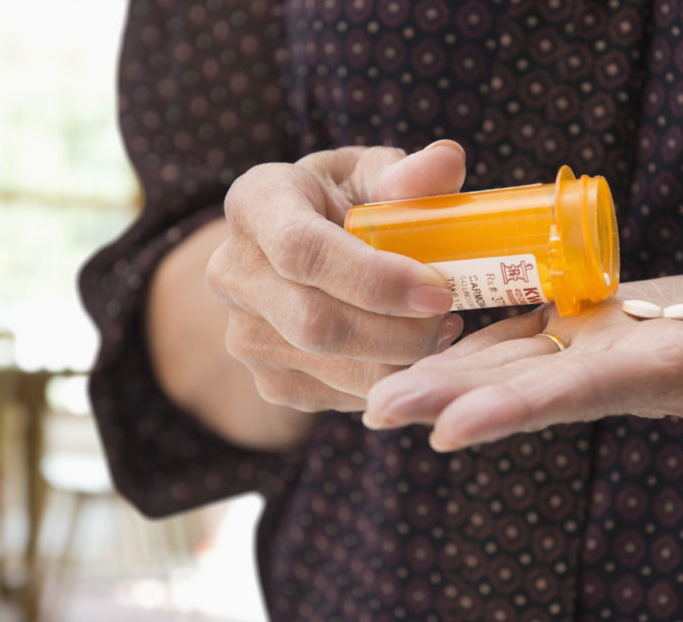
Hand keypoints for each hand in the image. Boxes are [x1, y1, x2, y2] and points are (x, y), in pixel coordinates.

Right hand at [206, 142, 466, 411]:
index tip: (437, 290)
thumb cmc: (346, 204)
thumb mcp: (373, 174)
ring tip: (439, 330)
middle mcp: (233, 272)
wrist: (296, 258)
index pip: (301, 250)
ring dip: (400, 360)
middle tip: (449, 318)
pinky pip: (336, 396)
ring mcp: (243, 334)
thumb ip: (409, 174)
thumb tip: (447, 163)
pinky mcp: (267, 380)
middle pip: (316, 324)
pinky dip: (385, 380)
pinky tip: (407, 351)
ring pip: (331, 369)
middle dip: (398, 333)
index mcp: (256, 203)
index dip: (375, 278)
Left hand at [363, 259, 682, 449]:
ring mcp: (599, 352)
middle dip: (447, 401)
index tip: (446, 430)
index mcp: (657, 373)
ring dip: (443, 378)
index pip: (575, 394)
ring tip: (373, 390)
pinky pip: (527, 336)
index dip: (510, 410)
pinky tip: (425, 344)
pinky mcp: (595, 328)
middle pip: (520, 389)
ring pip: (510, 366)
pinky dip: (474, 343)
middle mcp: (614, 371)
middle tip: (372, 411)